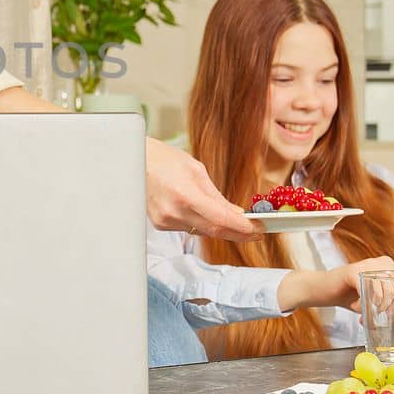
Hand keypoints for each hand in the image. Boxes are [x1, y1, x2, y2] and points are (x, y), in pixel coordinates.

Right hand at [144, 138, 258, 241]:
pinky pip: (189, 228)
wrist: (135, 161)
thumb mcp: (197, 170)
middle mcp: (174, 212)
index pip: (221, 219)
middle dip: (238, 233)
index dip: (243, 227)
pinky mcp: (161, 224)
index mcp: (185, 195)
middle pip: (214, 232)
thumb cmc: (165, 160)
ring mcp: (165, 220)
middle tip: (256, 231)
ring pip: (203, 232)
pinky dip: (202, 224)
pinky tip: (205, 215)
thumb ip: (217, 197)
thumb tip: (236, 214)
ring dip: (221, 228)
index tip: (259, 228)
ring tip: (236, 222)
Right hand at [281, 256, 393, 311]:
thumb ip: (388, 301)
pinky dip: (366, 303)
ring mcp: (367, 264)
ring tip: (370, 311)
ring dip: (379, 306)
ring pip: (386, 289)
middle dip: (392, 305)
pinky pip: (368, 291)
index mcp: (387, 266)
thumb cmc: (348, 294)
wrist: (322, 289)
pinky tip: (360, 306)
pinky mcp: (353, 271)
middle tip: (382, 314)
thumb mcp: (373, 297)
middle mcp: (380, 262)